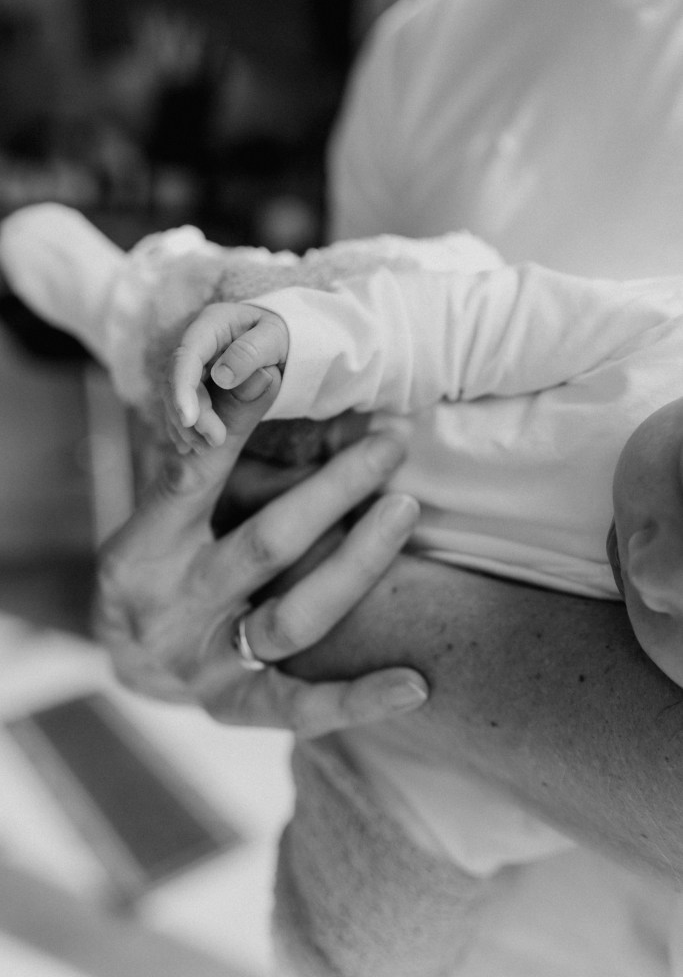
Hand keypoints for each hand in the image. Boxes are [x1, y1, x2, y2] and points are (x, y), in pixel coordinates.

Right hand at [94, 371, 427, 737]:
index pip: (192, 478)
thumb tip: (265, 382)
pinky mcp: (235, 708)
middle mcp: (173, 607)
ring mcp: (204, 664)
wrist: (125, 657)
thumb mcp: (165, 511)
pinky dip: (359, 699)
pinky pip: (301, 708)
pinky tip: (416, 685)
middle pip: (266, 545)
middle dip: (335, 490)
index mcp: (145, 547)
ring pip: (294, 618)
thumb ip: (213, 466)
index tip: (274, 373)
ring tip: (406, 509)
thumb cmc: (159, 563)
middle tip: (390, 443)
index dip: (232, 427)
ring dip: (358, 563)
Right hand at [167, 302, 288, 450]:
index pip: (187, 355)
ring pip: (176, 396)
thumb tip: (222, 376)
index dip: (182, 388)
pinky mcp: (194, 381)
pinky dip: (187, 428)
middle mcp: (196, 342)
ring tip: (208, 447)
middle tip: (216, 441)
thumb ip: (250, 353)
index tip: (190, 420)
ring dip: (187, 426)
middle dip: (192, 414)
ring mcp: (193, 363)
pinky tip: (197, 445)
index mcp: (212, 324)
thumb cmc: (282, 335)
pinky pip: (183, 405)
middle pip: (178, 380)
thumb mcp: (275, 339)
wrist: (284, 340)